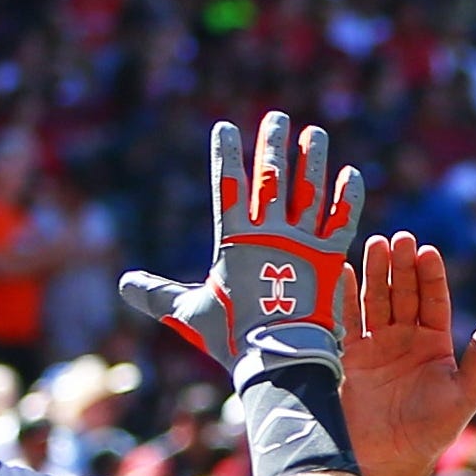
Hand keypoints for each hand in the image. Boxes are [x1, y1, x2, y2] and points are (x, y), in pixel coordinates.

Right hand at [119, 111, 361, 376]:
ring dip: (311, 158)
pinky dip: (348, 196)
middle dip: (272, 144)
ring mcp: (302, 243)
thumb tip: (123, 284)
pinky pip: (342, 220)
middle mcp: (270, 233)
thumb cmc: (232, 337)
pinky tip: (351, 173)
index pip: (227, 185)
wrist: (279, 359)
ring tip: (313, 133)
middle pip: (272, 176)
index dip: (225, 155)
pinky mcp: (329, 259)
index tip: (225, 128)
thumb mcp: (188, 312)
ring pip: (309, 190)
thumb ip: (157, 294)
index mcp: (235, 240)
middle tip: (275, 117)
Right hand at [338, 231, 475, 475]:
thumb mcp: (465, 392)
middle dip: (402, 266)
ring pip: (377, 300)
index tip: (427, 251)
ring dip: (376, 273)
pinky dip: (346, 297)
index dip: (430, 276)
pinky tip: (346, 272)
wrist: (393, 459)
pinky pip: (349, 321)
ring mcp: (378, 345)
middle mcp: (406, 338)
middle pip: (404, 292)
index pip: (434, 299)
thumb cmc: (434, 430)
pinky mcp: (353, 357)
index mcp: (435, 342)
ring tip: (376, 244)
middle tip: (400, 238)